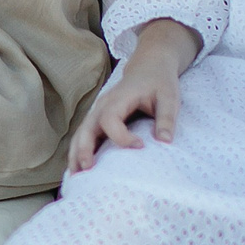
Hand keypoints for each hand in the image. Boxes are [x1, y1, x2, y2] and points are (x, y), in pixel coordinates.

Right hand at [71, 19, 199, 170]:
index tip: (140, 146)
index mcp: (119, 98)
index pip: (110, 119)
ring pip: (81, 133)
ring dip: (76, 153)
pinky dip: (79, 151)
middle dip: (84, 148)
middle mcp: (103, 105)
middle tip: (87, 169)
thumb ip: (167, 118)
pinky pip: (84, 136)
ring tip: (75, 177)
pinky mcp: (99, 119)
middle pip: (86, 127)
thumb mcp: (169, 97)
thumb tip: (165, 142)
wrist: (149, 67)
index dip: (122, 136)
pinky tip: (78, 169)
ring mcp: (98, 112)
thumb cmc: (159, 82)